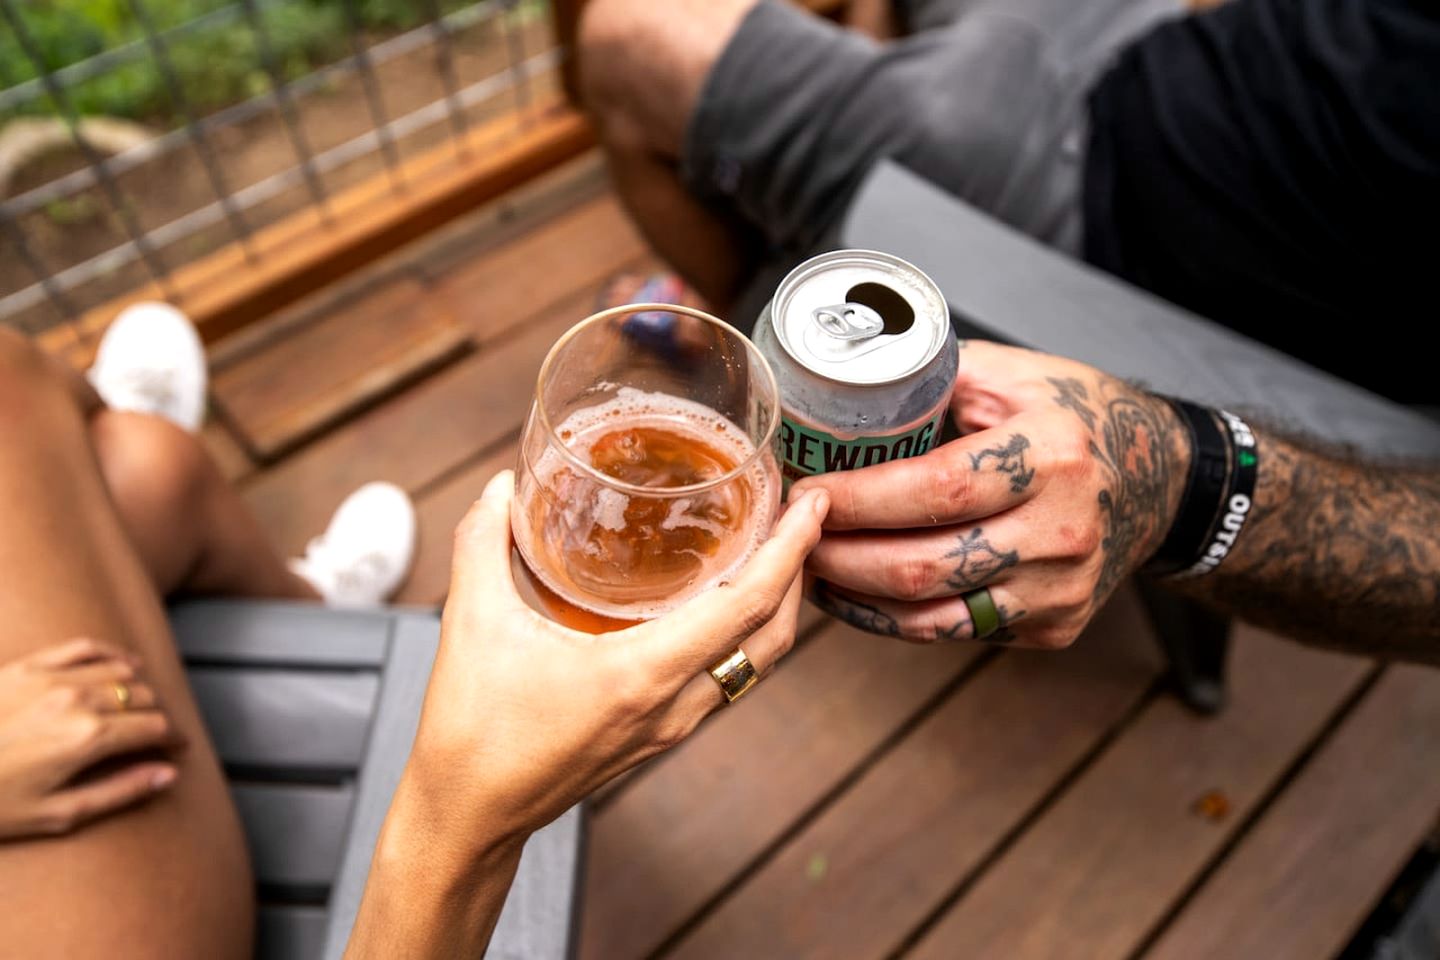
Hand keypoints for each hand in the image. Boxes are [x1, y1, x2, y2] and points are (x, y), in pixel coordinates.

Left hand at [0, 638, 181, 839]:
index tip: (177, 750)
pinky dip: (111, 654)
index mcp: (88, 739)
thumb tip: (168, 775)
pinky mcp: (27, 667)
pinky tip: (122, 665)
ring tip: (141, 706)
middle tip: (158, 736)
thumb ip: (120, 792)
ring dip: (139, 688)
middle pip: (142, 698)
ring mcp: (51, 678)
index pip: (155, 728)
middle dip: (158, 717)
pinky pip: (85, 647)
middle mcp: (76, 700)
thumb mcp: (58, 815)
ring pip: (121, 671)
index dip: (174, 740)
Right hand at [393, 470, 827, 860]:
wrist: (468, 817)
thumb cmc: (473, 734)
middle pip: (772, 636)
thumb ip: (483, 542)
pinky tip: (725, 599)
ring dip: (777, 604)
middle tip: (802, 512)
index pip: (747, 606)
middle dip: (799, 570)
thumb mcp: (472, 623)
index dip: (791, 550)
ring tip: (774, 546)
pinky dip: (746, 633)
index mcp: (642, 674)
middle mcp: (673, 703)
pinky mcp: (659, 732)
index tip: (812, 504)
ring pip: (755, 661)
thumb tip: (503, 483)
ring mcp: (671, 724)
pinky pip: (727, 677)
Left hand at [795, 340, 1191, 648]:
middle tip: (792, 535)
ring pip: (931, 616)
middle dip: (839, 556)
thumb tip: (841, 385)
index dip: (857, 499)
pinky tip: (858, 594)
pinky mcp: (1053, 626)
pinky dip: (893, 620)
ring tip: (810, 567)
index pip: (933, 490)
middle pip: (922, 566)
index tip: (804, 491)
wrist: (1156, 481)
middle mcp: (1062, 531)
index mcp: (1050, 456)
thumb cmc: (1074, 416)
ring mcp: (1061, 590)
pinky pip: (954, 633)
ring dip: (856, 597)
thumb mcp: (1014, 374)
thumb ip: (934, 378)